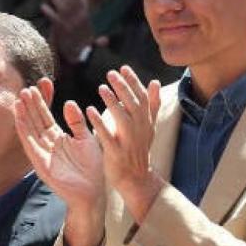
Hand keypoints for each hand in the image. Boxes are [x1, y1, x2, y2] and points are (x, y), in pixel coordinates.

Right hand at [15, 77, 104, 245]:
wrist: (92, 192)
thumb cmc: (92, 168)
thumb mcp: (86, 139)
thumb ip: (76, 122)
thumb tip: (68, 102)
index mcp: (59, 138)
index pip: (47, 116)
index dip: (43, 101)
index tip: (40, 85)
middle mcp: (48, 144)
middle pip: (36, 120)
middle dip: (31, 105)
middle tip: (26, 88)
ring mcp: (42, 153)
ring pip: (30, 129)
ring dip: (24, 115)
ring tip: (20, 98)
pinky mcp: (39, 163)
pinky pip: (29, 143)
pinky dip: (23, 129)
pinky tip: (19, 116)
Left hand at [40, 0, 93, 66]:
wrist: (81, 54)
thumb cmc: (84, 37)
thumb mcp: (88, 20)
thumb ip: (86, 6)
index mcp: (85, 14)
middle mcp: (79, 17)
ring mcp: (70, 24)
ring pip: (61, 6)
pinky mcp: (62, 31)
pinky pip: (54, 18)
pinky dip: (48, 11)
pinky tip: (43, 6)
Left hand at [86, 66, 163, 222]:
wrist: (137, 178)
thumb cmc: (139, 149)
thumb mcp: (148, 127)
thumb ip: (151, 104)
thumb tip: (155, 82)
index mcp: (146, 121)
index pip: (142, 97)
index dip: (133, 81)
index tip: (123, 67)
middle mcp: (140, 129)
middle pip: (133, 104)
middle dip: (123, 87)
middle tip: (111, 73)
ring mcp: (129, 142)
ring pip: (122, 118)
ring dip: (112, 102)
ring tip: (101, 88)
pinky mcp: (117, 153)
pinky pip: (107, 136)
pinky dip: (99, 123)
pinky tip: (89, 110)